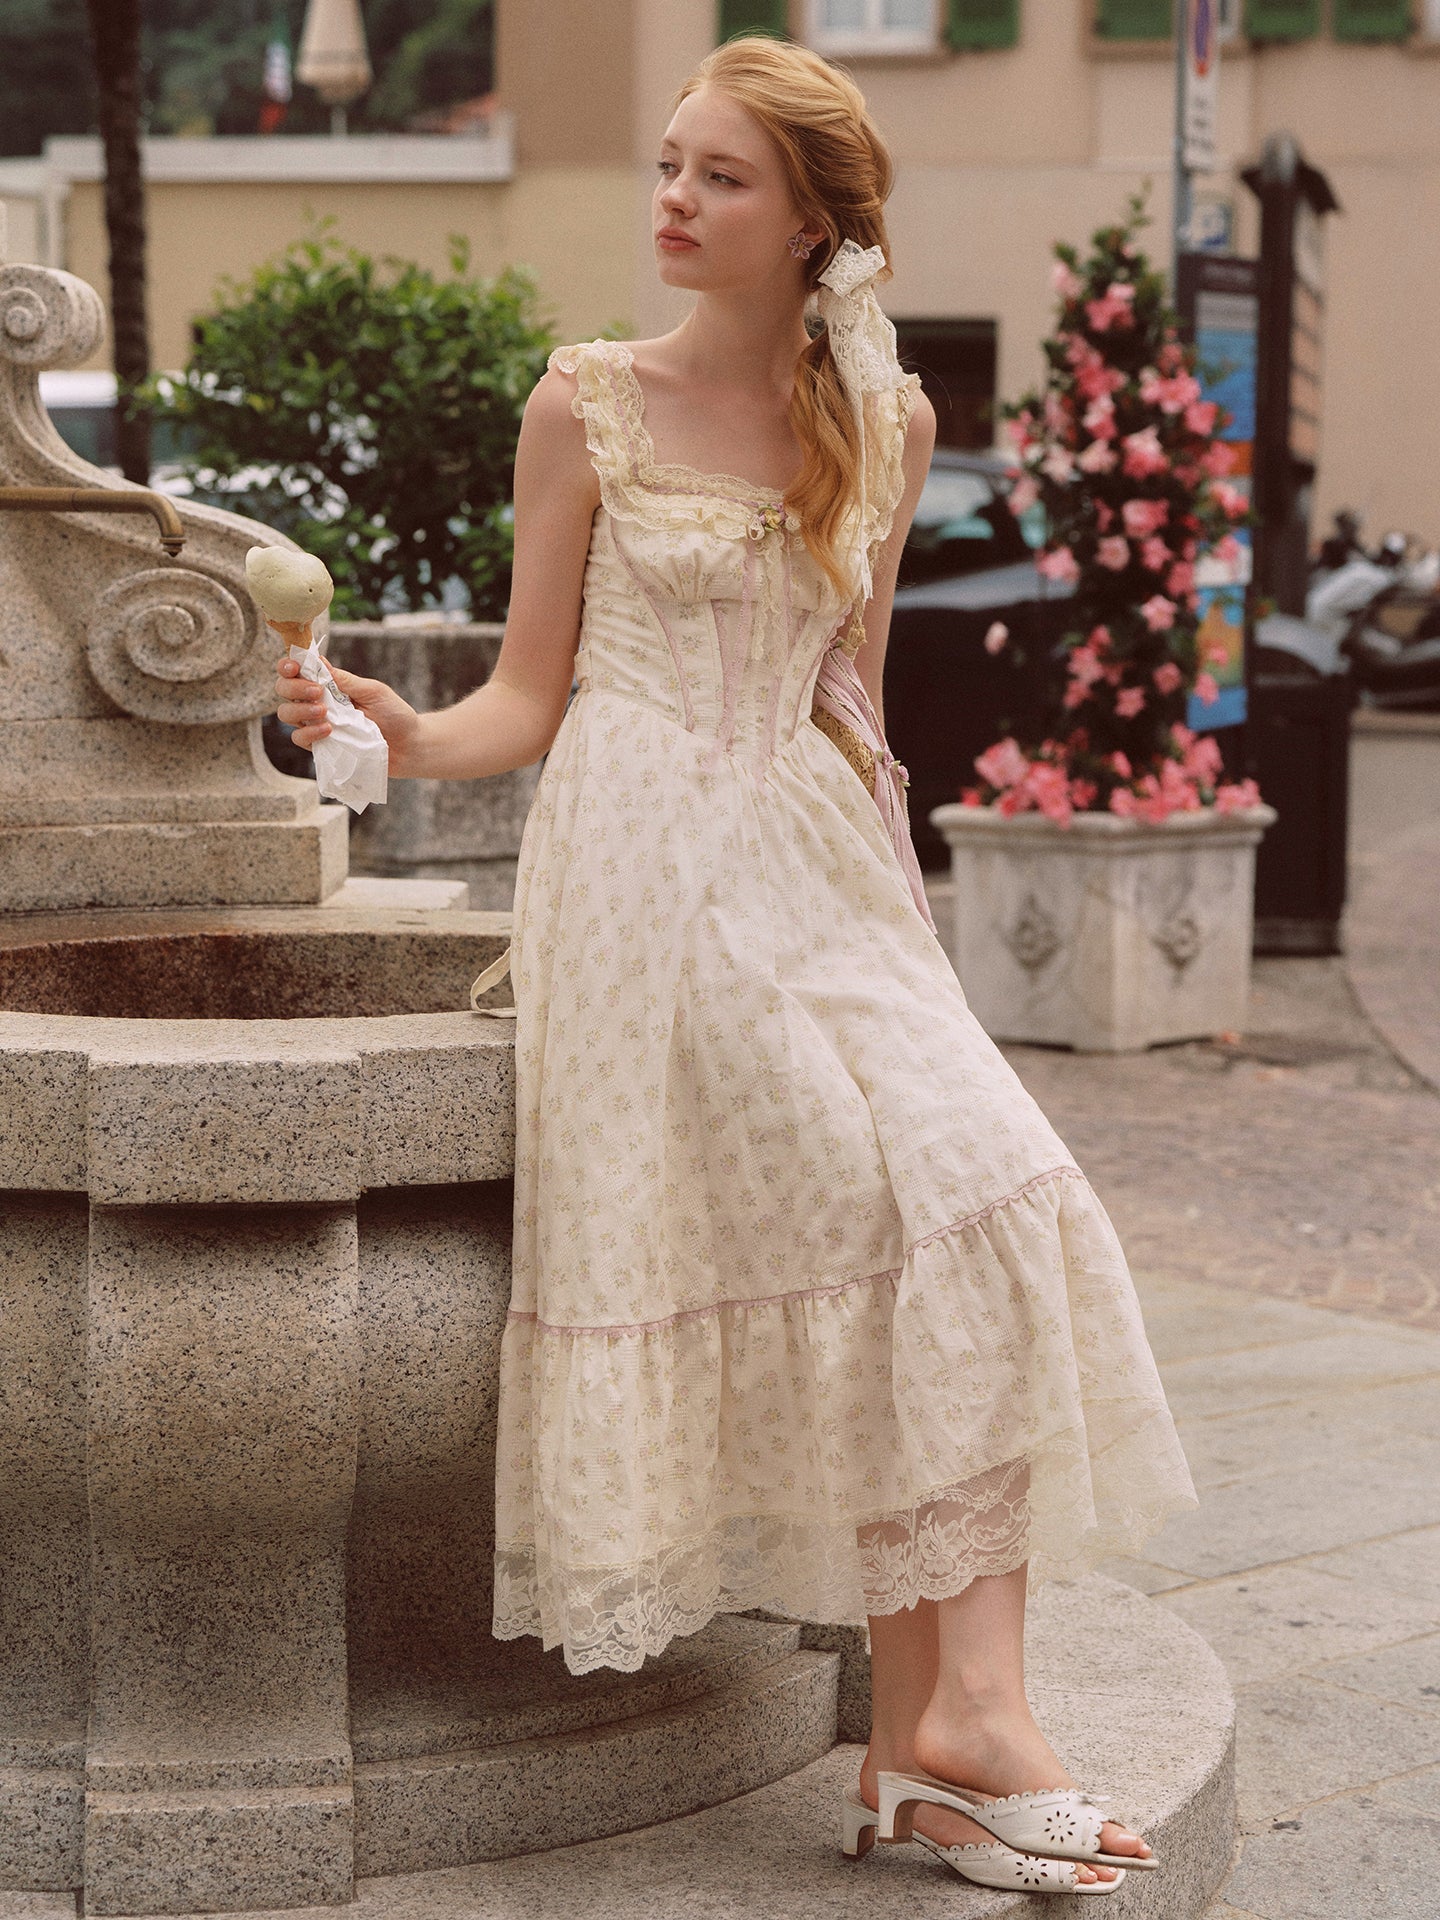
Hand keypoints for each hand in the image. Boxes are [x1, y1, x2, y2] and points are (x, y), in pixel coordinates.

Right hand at [273, 655, 420, 769]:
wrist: (409, 745)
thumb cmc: (394, 714)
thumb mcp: (372, 691)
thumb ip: (345, 680)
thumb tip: (318, 661)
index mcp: (328, 685)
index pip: (296, 671)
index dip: (288, 666)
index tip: (295, 667)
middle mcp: (317, 703)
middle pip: (284, 691)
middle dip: (294, 687)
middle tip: (317, 692)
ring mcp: (317, 725)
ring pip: (286, 714)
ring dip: (300, 710)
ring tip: (324, 712)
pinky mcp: (321, 746)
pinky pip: (300, 739)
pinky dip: (309, 733)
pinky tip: (328, 731)